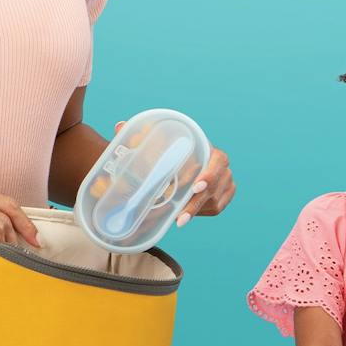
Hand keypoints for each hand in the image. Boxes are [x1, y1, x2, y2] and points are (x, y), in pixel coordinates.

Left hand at [112, 122, 235, 227]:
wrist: (181, 165)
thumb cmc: (169, 151)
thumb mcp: (156, 144)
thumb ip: (141, 136)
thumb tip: (120, 126)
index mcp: (210, 150)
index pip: (219, 162)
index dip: (210, 175)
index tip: (195, 186)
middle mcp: (222, 166)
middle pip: (217, 187)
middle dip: (198, 202)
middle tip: (180, 216)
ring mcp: (226, 182)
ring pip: (214, 201)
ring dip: (195, 210)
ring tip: (178, 219)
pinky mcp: (224, 195)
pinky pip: (216, 208)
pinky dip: (200, 213)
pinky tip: (184, 216)